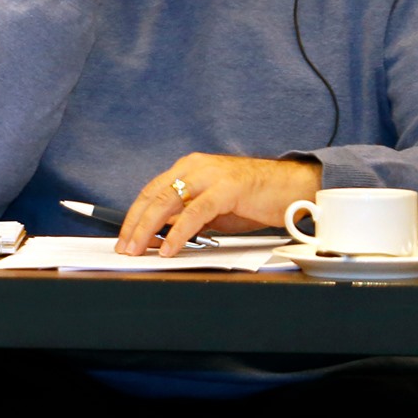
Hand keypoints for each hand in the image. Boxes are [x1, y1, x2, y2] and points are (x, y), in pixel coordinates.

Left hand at [117, 153, 321, 255]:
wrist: (293, 188)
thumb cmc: (255, 198)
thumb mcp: (214, 209)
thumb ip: (189, 217)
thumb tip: (163, 234)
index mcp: (189, 169)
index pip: (151, 191)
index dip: (134, 215)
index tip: (124, 236)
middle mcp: (194, 168)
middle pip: (153, 196)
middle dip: (134, 224)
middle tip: (124, 248)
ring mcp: (210, 176)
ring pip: (167, 201)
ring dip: (148, 228)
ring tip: (139, 249)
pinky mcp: (226, 189)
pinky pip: (195, 212)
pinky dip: (179, 232)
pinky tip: (170, 247)